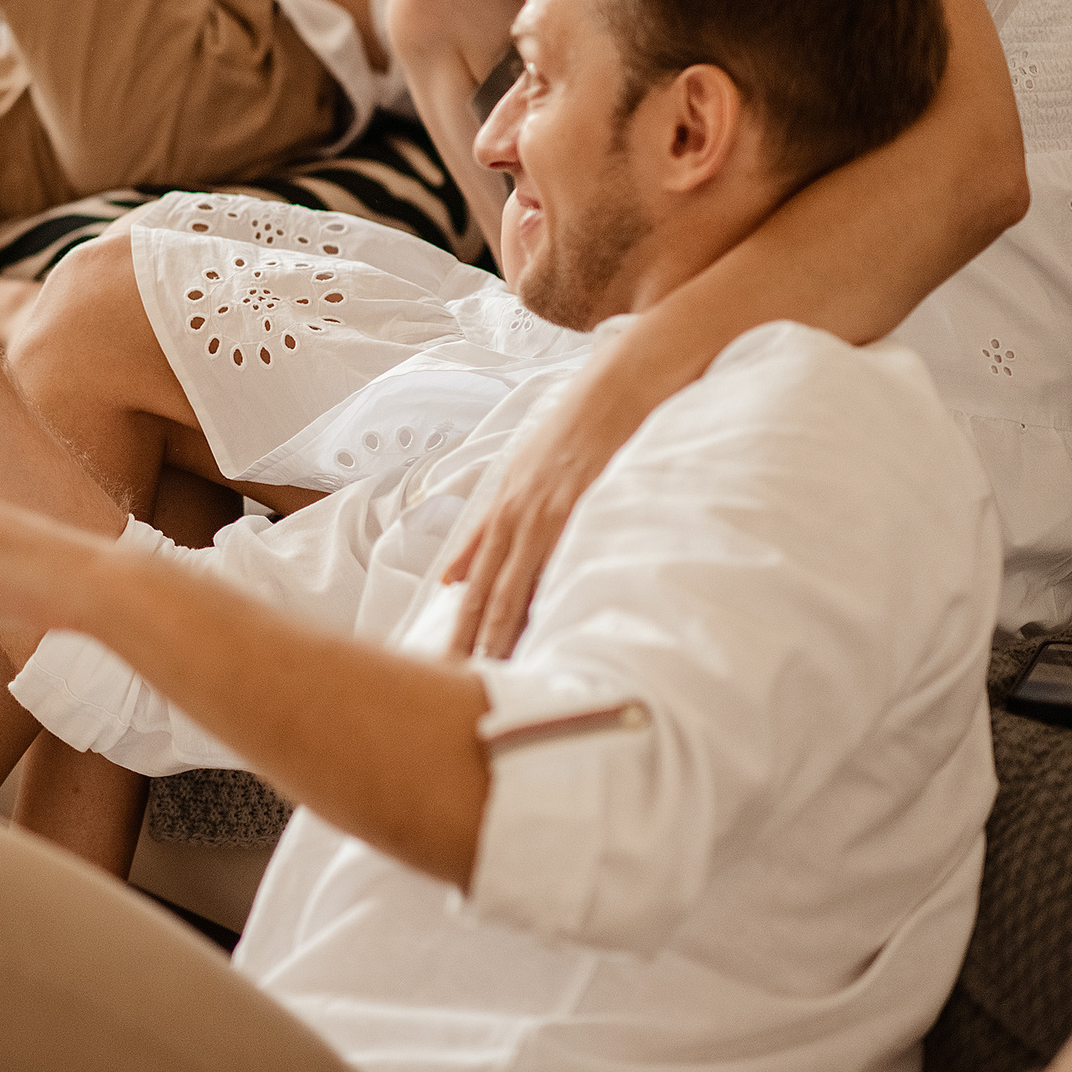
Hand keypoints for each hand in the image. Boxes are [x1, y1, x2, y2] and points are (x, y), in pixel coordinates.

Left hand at [441, 341, 658, 655]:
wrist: (628, 377)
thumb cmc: (581, 425)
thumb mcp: (520, 472)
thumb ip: (486, 529)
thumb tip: (452, 576)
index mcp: (504, 510)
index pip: (474, 586)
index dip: (460, 631)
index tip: (443, 673)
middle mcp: (518, 513)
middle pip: (487, 595)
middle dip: (471, 646)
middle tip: (455, 695)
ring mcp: (551, 511)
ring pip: (517, 586)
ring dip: (502, 635)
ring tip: (491, 681)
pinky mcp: (586, 504)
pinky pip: (564, 560)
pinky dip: (551, 599)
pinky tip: (546, 632)